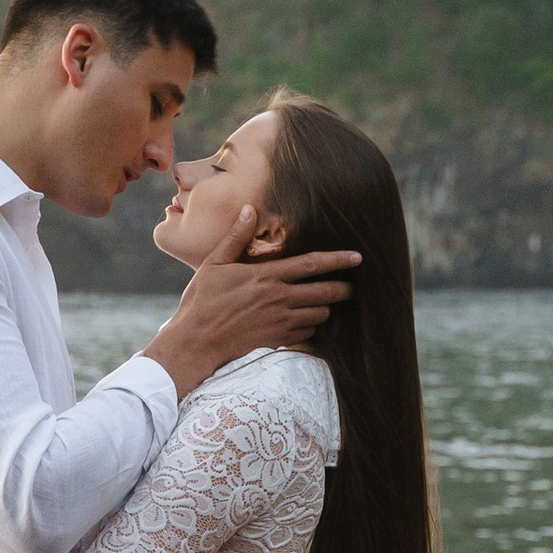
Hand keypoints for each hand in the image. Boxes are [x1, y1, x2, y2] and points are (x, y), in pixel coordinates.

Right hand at [143, 213, 358, 398]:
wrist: (195, 342)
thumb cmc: (201, 301)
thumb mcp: (214, 264)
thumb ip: (236, 238)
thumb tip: (249, 209)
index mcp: (266, 276)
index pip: (311, 264)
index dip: (338, 260)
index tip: (357, 257)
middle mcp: (279, 299)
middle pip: (324, 292)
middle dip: (343, 289)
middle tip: (351, 287)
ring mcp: (280, 322)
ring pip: (320, 315)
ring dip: (325, 309)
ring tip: (324, 304)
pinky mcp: (278, 341)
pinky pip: (307, 334)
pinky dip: (311, 328)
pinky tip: (306, 323)